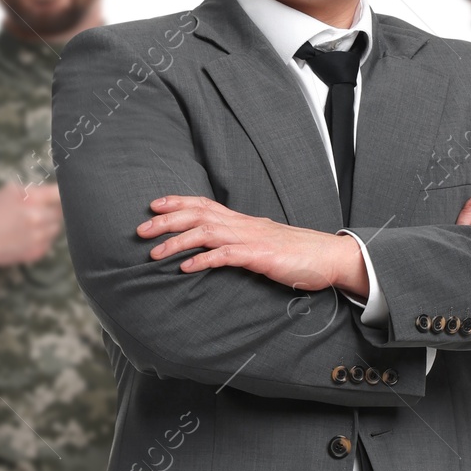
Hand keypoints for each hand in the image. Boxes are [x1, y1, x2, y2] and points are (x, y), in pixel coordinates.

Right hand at [0, 182, 63, 267]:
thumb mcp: (10, 191)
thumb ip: (37, 191)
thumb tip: (60, 190)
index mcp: (32, 198)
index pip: (62, 194)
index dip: (65, 193)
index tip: (66, 193)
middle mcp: (38, 218)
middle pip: (61, 211)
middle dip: (53, 209)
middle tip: (40, 209)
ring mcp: (38, 236)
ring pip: (57, 227)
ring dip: (48, 224)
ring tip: (30, 223)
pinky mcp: (37, 251)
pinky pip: (49, 241)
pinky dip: (42, 238)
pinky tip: (26, 235)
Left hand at [142, 195, 357, 292]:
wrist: (330, 257)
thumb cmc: (298, 253)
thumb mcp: (263, 243)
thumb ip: (241, 242)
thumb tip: (219, 248)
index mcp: (243, 221)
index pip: (204, 204)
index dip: (177, 202)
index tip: (153, 205)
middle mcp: (243, 225)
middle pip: (198, 214)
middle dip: (166, 220)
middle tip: (140, 230)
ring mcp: (251, 239)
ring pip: (206, 232)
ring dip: (177, 241)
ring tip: (154, 253)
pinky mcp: (260, 256)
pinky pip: (226, 255)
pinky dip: (203, 260)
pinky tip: (186, 268)